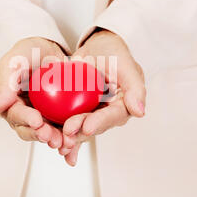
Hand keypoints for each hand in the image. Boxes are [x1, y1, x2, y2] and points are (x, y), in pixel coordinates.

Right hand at [0, 37, 66, 148]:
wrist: (51, 52)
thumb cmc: (30, 52)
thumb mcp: (17, 58)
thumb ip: (6, 79)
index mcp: (7, 102)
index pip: (14, 113)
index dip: (25, 119)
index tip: (36, 120)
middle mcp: (21, 114)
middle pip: (28, 129)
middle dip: (40, 134)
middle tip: (52, 136)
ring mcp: (38, 119)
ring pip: (45, 134)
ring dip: (54, 139)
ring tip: (66, 142)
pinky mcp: (54, 120)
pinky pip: (60, 131)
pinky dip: (67, 138)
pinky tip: (75, 143)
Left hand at [59, 30, 146, 165]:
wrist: (96, 48)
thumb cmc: (113, 53)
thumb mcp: (125, 65)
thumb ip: (135, 88)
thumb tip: (140, 112)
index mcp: (124, 106)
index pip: (112, 116)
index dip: (99, 123)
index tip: (87, 127)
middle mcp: (108, 115)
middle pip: (94, 126)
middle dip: (80, 133)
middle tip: (67, 132)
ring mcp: (92, 115)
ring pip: (80, 129)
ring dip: (70, 139)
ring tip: (59, 143)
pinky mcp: (78, 113)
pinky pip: (70, 125)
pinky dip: (62, 135)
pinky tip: (56, 148)